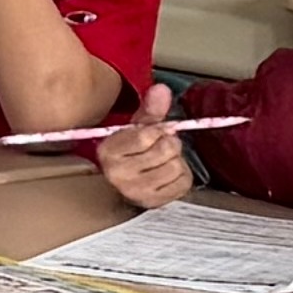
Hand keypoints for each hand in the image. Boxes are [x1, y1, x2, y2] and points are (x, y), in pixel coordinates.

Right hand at [97, 82, 196, 208]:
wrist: (125, 182)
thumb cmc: (131, 151)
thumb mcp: (136, 127)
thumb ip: (150, 108)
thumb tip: (162, 90)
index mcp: (108, 152)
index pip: (146, 136)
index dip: (157, 131)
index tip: (153, 133)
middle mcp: (117, 174)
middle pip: (165, 150)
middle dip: (168, 144)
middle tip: (160, 147)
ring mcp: (135, 191)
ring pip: (175, 167)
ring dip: (175, 161)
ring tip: (163, 161)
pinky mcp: (153, 203)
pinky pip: (183, 183)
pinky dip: (182, 175)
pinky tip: (168, 174)